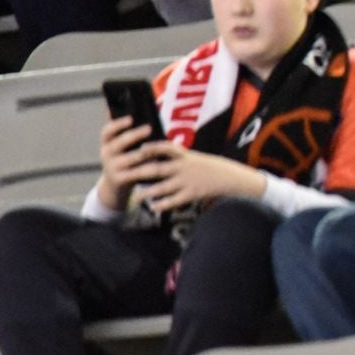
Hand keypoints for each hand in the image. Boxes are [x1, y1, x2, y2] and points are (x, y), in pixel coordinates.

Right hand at [96, 116, 163, 211]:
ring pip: (132, 157)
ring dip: (146, 151)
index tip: (131, 118)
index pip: (107, 131)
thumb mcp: (119, 147)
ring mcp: (112, 167)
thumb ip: (124, 131)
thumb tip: (128, 108)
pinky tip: (157, 162)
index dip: (118, 124)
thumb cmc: (123, 159)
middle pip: (120, 142)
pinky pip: (136, 171)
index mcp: (107, 143)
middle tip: (149, 128)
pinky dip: (147, 166)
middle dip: (135, 135)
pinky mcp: (119, 179)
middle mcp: (106, 154)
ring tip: (158, 145)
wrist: (115, 186)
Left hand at [137, 143, 265, 212]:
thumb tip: (155, 154)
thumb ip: (176, 157)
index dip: (151, 148)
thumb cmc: (208, 166)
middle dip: (140, 173)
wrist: (230, 177)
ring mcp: (187, 182)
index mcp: (185, 156)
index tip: (139, 148)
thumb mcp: (194, 157)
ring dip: (147, 192)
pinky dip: (162, 204)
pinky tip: (153, 207)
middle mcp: (184, 167)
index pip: (166, 148)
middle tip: (124, 175)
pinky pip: (174, 201)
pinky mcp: (191, 194)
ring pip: (162, 188)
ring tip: (136, 195)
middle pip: (157, 169)